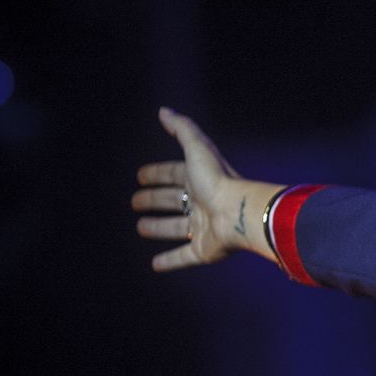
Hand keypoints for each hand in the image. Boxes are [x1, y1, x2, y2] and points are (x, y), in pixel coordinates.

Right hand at [132, 107, 279, 270]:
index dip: (158, 174)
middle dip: (154, 199)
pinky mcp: (204, 250)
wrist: (239, 213)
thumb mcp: (198, 149)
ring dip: (159, 228)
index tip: (140, 176)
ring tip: (141, 227)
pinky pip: (184, 257)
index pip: (175, 174)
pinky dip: (170, 261)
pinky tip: (155, 265)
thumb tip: (164, 110)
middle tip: (135, 201)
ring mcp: (204, 228)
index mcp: (200, 180)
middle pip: (173, 200)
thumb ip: (183, 129)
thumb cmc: (218, 181)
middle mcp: (202, 203)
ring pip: (177, 228)